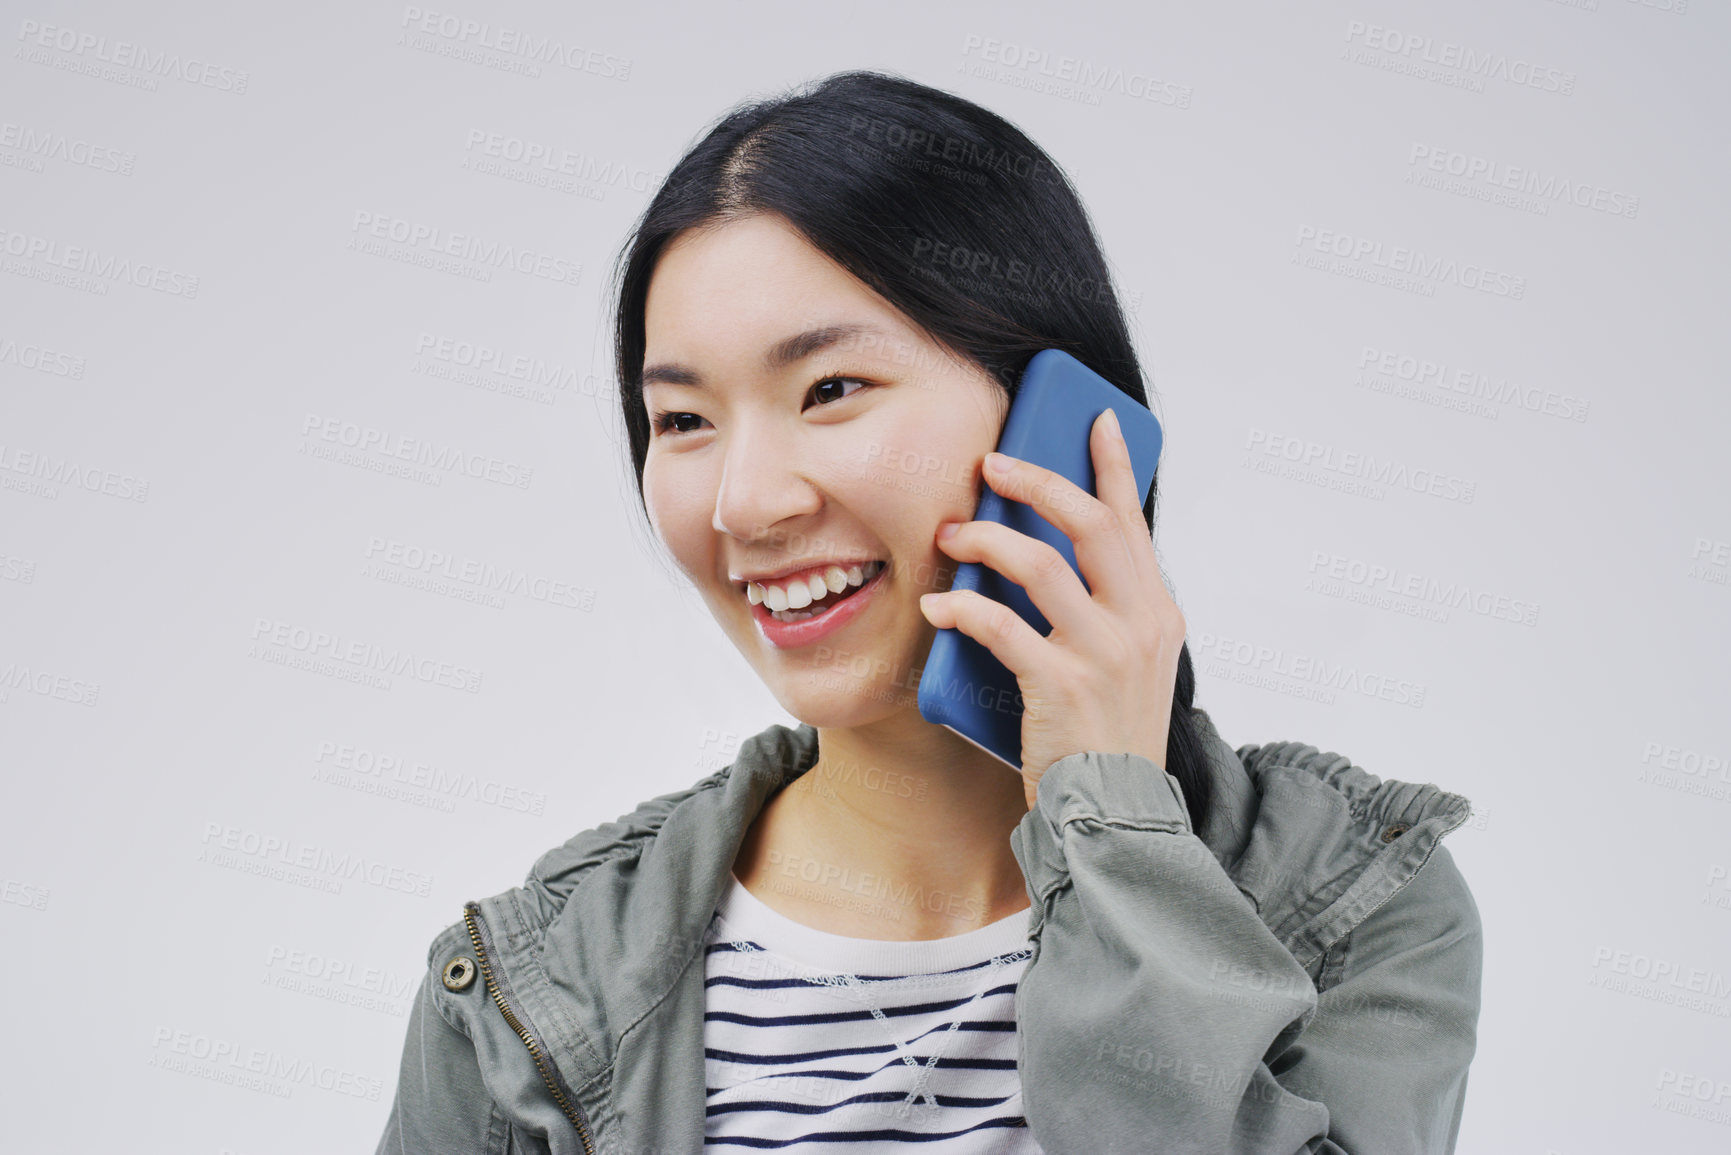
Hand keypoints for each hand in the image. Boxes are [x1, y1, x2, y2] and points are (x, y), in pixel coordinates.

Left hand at [918, 409, 1185, 810]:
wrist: (1114, 815)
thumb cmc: (1105, 739)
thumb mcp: (1127, 667)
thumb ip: (1104, 613)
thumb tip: (1050, 556)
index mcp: (1157, 613)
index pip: (1133, 522)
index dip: (1113, 466)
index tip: (1093, 419)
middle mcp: (1140, 624)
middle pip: (1090, 524)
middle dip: (1038, 482)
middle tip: (994, 463)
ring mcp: (1104, 653)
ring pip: (1040, 564)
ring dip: (986, 539)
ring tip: (952, 532)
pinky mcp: (1061, 685)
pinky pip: (1001, 624)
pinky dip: (963, 606)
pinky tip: (938, 602)